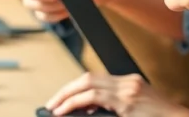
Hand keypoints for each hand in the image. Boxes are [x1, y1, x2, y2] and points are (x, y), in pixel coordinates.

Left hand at [44, 73, 188, 116]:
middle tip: (52, 104)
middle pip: (88, 78)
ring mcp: (128, 91)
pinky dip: (76, 102)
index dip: (76, 88)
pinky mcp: (127, 103)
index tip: (63, 100)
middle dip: (66, 90)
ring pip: (88, 85)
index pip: (96, 79)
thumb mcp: (137, 110)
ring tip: (55, 108)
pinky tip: (67, 110)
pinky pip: (94, 97)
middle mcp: (128, 83)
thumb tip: (90, 110)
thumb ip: (117, 106)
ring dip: (67, 96)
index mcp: (131, 83)